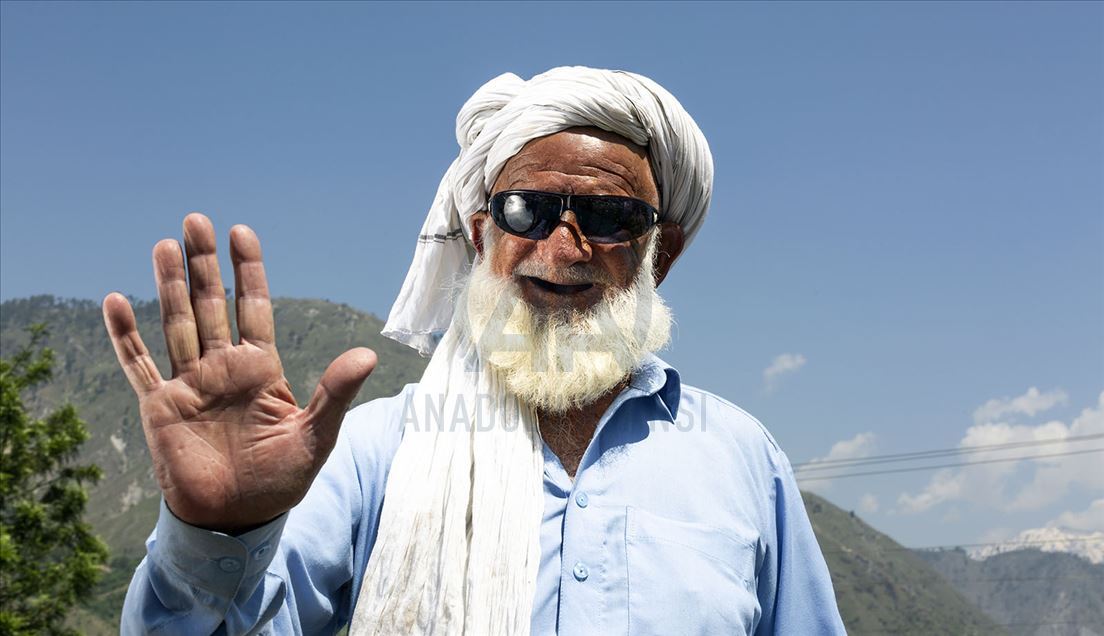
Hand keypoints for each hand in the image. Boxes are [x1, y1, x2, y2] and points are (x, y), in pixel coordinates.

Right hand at [102, 213, 375, 531]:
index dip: (247, 271)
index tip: (242, 233)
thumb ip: (336, 392)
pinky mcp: (159, 407)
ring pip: (176, 324)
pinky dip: (125, 336)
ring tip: (165, 244)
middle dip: (203, 265)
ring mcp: (189, 385)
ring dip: (168, 286)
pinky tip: (116, 301)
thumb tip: (370, 354)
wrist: (238, 520)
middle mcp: (222, 368)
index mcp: (260, 368)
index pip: (253, 307)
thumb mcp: (316, 435)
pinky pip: (138, 365)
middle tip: (196, 220)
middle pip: (210, 305)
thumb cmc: (281, 479)